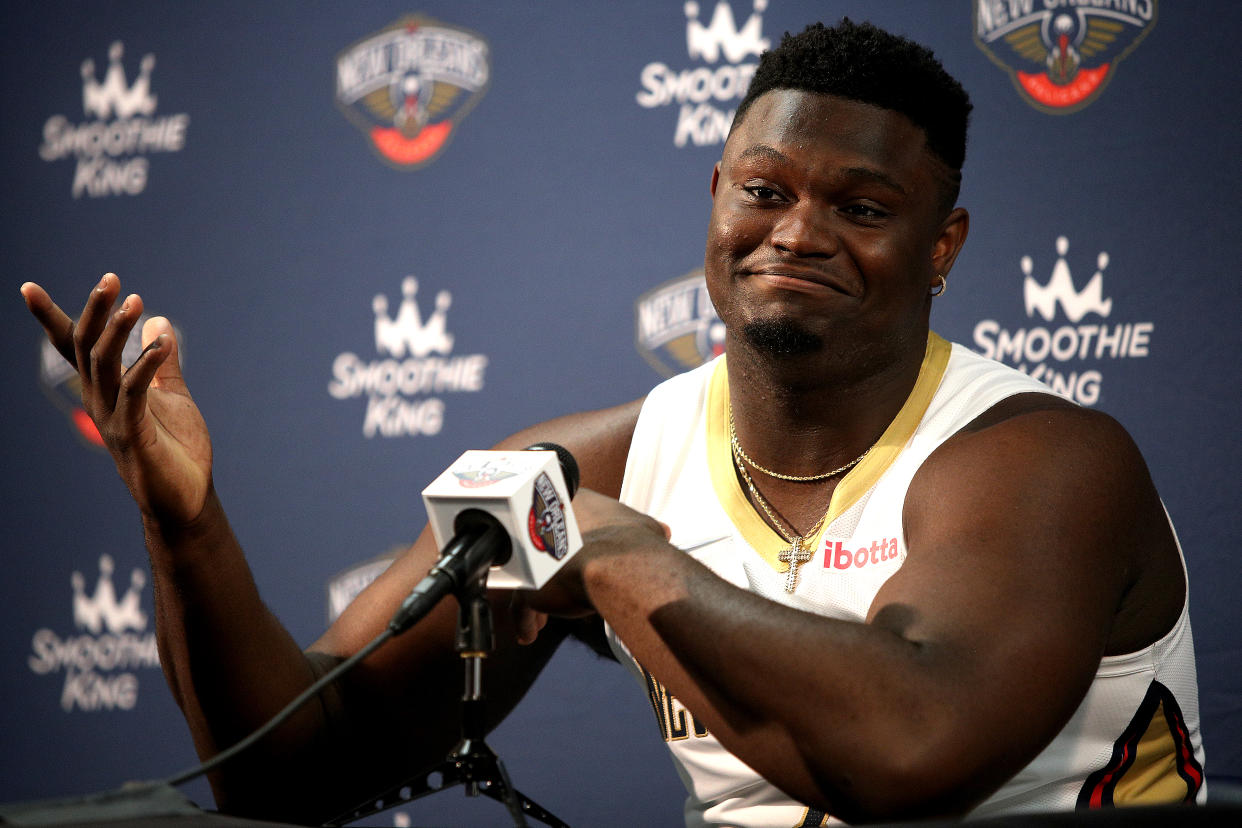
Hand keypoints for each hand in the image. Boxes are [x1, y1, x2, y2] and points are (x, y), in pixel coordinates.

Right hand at [21, 274, 212, 526]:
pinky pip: (134, 393)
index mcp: (107, 391)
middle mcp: (102, 402)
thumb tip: (158, 322)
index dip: (52, 319)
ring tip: (135, 301)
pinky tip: (163, 345)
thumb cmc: (178, 451)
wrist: (187, 501)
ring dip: (118, 331)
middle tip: (110, 278)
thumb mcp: (172, 397)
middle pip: (87, 349)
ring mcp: (114, 419)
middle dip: (94, 312)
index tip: (27, 287)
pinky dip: (146, 366)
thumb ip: (163, 363)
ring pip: (104, 366)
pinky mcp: (133, 436)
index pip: (74, 349)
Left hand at [519, 489, 670, 621]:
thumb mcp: (646, 528)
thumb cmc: (634, 546)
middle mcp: (545, 528)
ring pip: (529, 578)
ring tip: (542, 618)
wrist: (622, 567)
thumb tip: (663, 531)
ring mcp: (534, 558)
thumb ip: (648, 529)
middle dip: (550, 571)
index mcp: (573, 503)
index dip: (570, 540)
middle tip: (559, 587)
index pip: (564, 518)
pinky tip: (530, 634)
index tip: (578, 555)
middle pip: (541, 549)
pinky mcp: (529, 587)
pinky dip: (526, 621)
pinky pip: (521, 608)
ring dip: (538, 598)